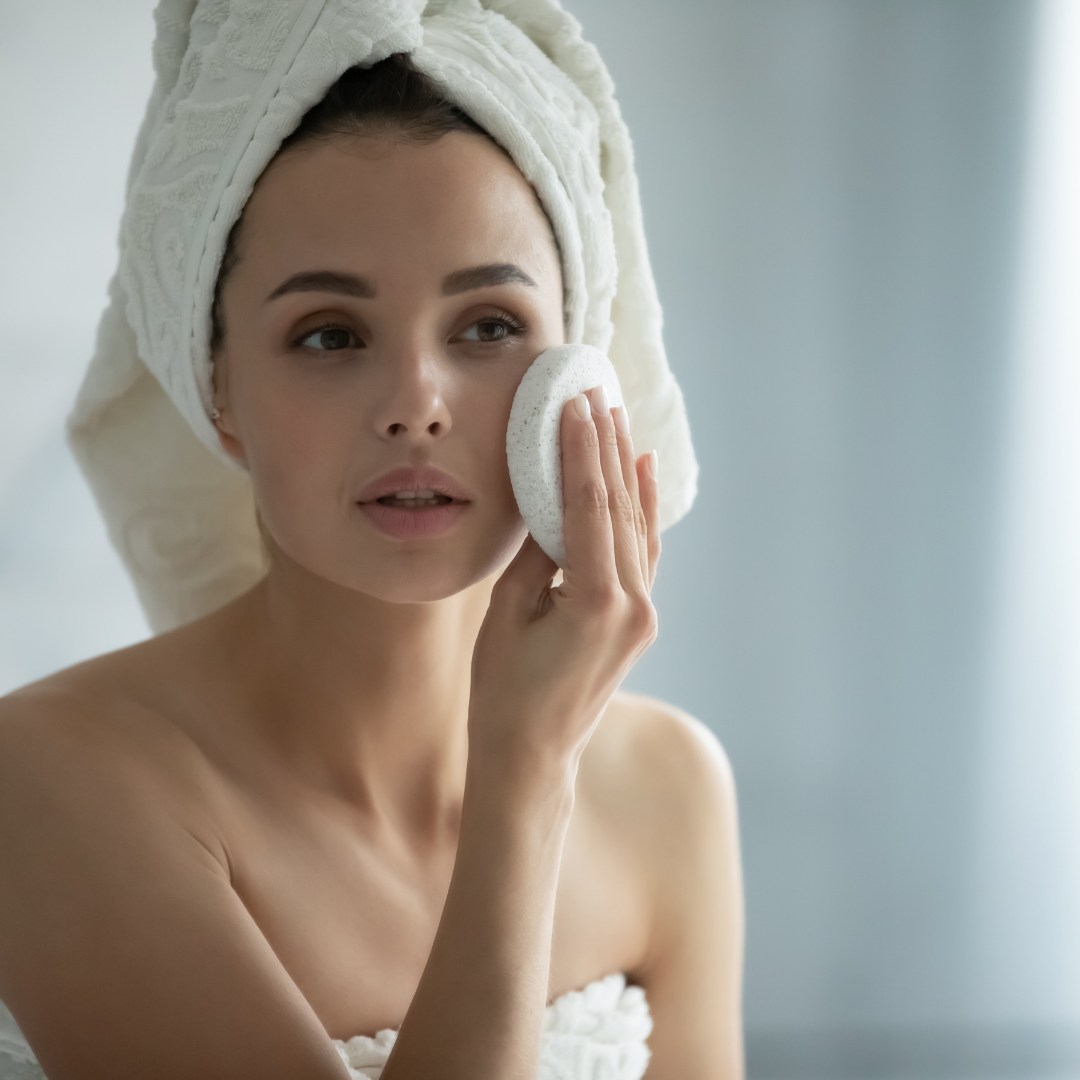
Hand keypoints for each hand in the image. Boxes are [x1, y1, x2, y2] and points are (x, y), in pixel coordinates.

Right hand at [469, 385, 660, 776]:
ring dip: (624, 468)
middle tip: (597, 391)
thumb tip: (552, 501)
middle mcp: (633, 605)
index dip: (581, 450)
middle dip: (607, 446)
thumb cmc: (504, 692)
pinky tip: (642, 471)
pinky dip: (643, 509)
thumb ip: (537, 554)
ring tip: (615, 415)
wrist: (532, 755)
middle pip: (621, 508)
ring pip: (637, 525)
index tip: (576, 403)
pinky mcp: (639, 619)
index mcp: (596, 603)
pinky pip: (644, 551)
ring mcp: (643, 613)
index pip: (591, 507)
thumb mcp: (507, 614)